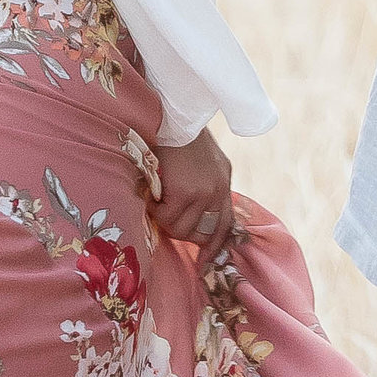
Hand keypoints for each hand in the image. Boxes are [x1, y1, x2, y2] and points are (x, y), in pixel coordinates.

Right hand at [149, 126, 234, 252]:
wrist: (170, 115)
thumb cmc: (176, 133)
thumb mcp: (200, 160)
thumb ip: (202, 184)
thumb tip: (192, 212)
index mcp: (223, 180)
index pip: (226, 223)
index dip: (214, 245)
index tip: (204, 261)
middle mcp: (219, 189)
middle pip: (204, 233)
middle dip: (183, 233)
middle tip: (165, 220)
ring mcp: (205, 192)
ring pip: (182, 229)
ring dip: (165, 220)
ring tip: (156, 201)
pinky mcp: (186, 193)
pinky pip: (167, 217)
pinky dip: (155, 210)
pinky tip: (151, 194)